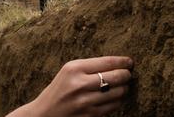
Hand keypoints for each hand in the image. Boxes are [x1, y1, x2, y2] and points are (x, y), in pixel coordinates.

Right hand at [8, 56, 132, 116]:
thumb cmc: (59, 89)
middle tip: (128, 74)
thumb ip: (89, 67)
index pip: (107, 62)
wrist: (44, 114)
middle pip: (115, 77)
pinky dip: (118, 101)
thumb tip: (118, 64)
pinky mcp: (90, 115)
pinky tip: (116, 97)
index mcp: (74, 68)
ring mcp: (85, 101)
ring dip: (124, 89)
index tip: (129, 61)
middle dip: (126, 75)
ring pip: (117, 93)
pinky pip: (113, 107)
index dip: (122, 61)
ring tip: (123, 86)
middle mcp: (79, 84)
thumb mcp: (68, 72)